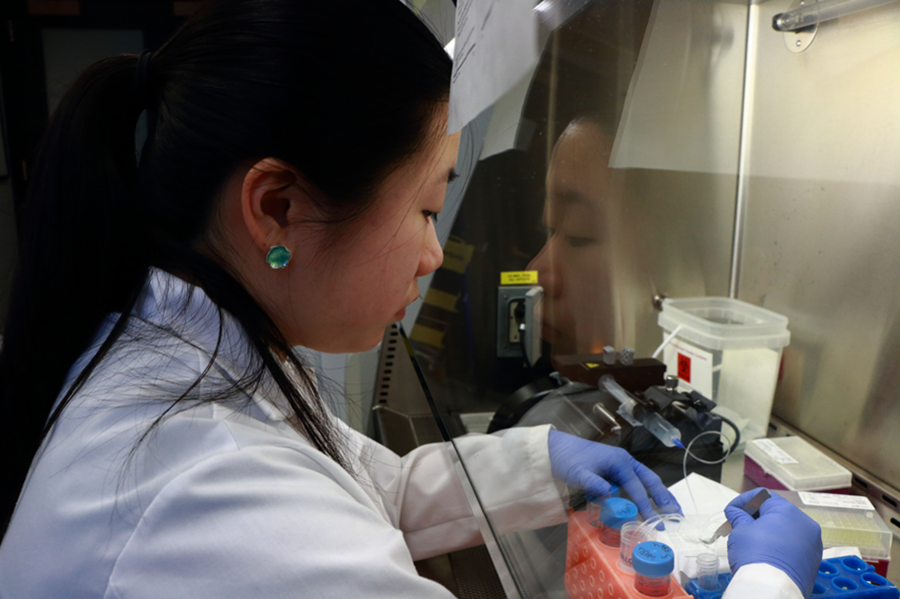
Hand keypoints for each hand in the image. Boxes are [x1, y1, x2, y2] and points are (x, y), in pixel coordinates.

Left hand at [547, 429, 680, 519]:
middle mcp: (625, 461)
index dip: (646, 505)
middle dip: (663, 497)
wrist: (556, 448)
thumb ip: (594, 483)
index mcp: (619, 461)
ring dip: (658, 494)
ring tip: (671, 508)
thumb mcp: (579, 473)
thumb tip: (609, 495)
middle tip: (676, 513)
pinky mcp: (616, 469)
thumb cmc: (568, 458)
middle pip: (650, 480)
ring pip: (645, 480)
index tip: (655, 521)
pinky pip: (635, 482)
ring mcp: (621, 464)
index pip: (637, 487)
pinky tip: (650, 501)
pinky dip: (645, 491)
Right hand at [725, 488, 822, 597]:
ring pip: (788, 529)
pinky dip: (781, 543)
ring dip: (769, 529)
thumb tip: (736, 511)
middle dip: (756, 515)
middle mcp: (805, 523)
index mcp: (787, 511)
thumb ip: (739, 517)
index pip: (762, 496)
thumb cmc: (754, 554)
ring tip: (752, 539)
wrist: (773, 589)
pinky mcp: (813, 560)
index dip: (743, 501)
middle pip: (777, 512)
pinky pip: (795, 544)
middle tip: (739, 525)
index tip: (730, 512)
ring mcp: (812, 543)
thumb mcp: (740, 531)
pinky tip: (767, 552)